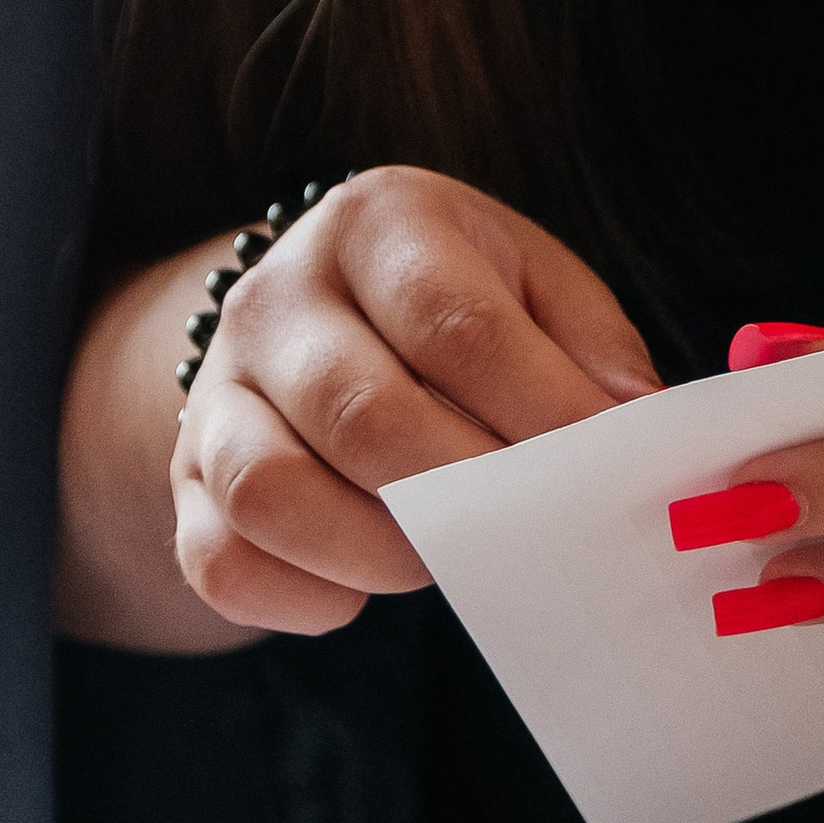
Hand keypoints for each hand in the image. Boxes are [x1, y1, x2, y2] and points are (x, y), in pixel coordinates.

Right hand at [167, 168, 661, 636]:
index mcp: (378, 224)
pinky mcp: (187, 476)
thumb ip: (592, 346)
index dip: (542, 411)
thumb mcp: (532, 281)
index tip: (599, 469)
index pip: (460, 328)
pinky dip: (299, 598)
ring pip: (272, 492)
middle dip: (466, 494)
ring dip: (379, 552)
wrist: (315, 311)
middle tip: (526, 526)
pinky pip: (220, 560)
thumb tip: (636, 423)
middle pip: (365, 417)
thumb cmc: (452, 301)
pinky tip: (359, 591)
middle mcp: (277, 298)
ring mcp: (216, 389)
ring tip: (443, 557)